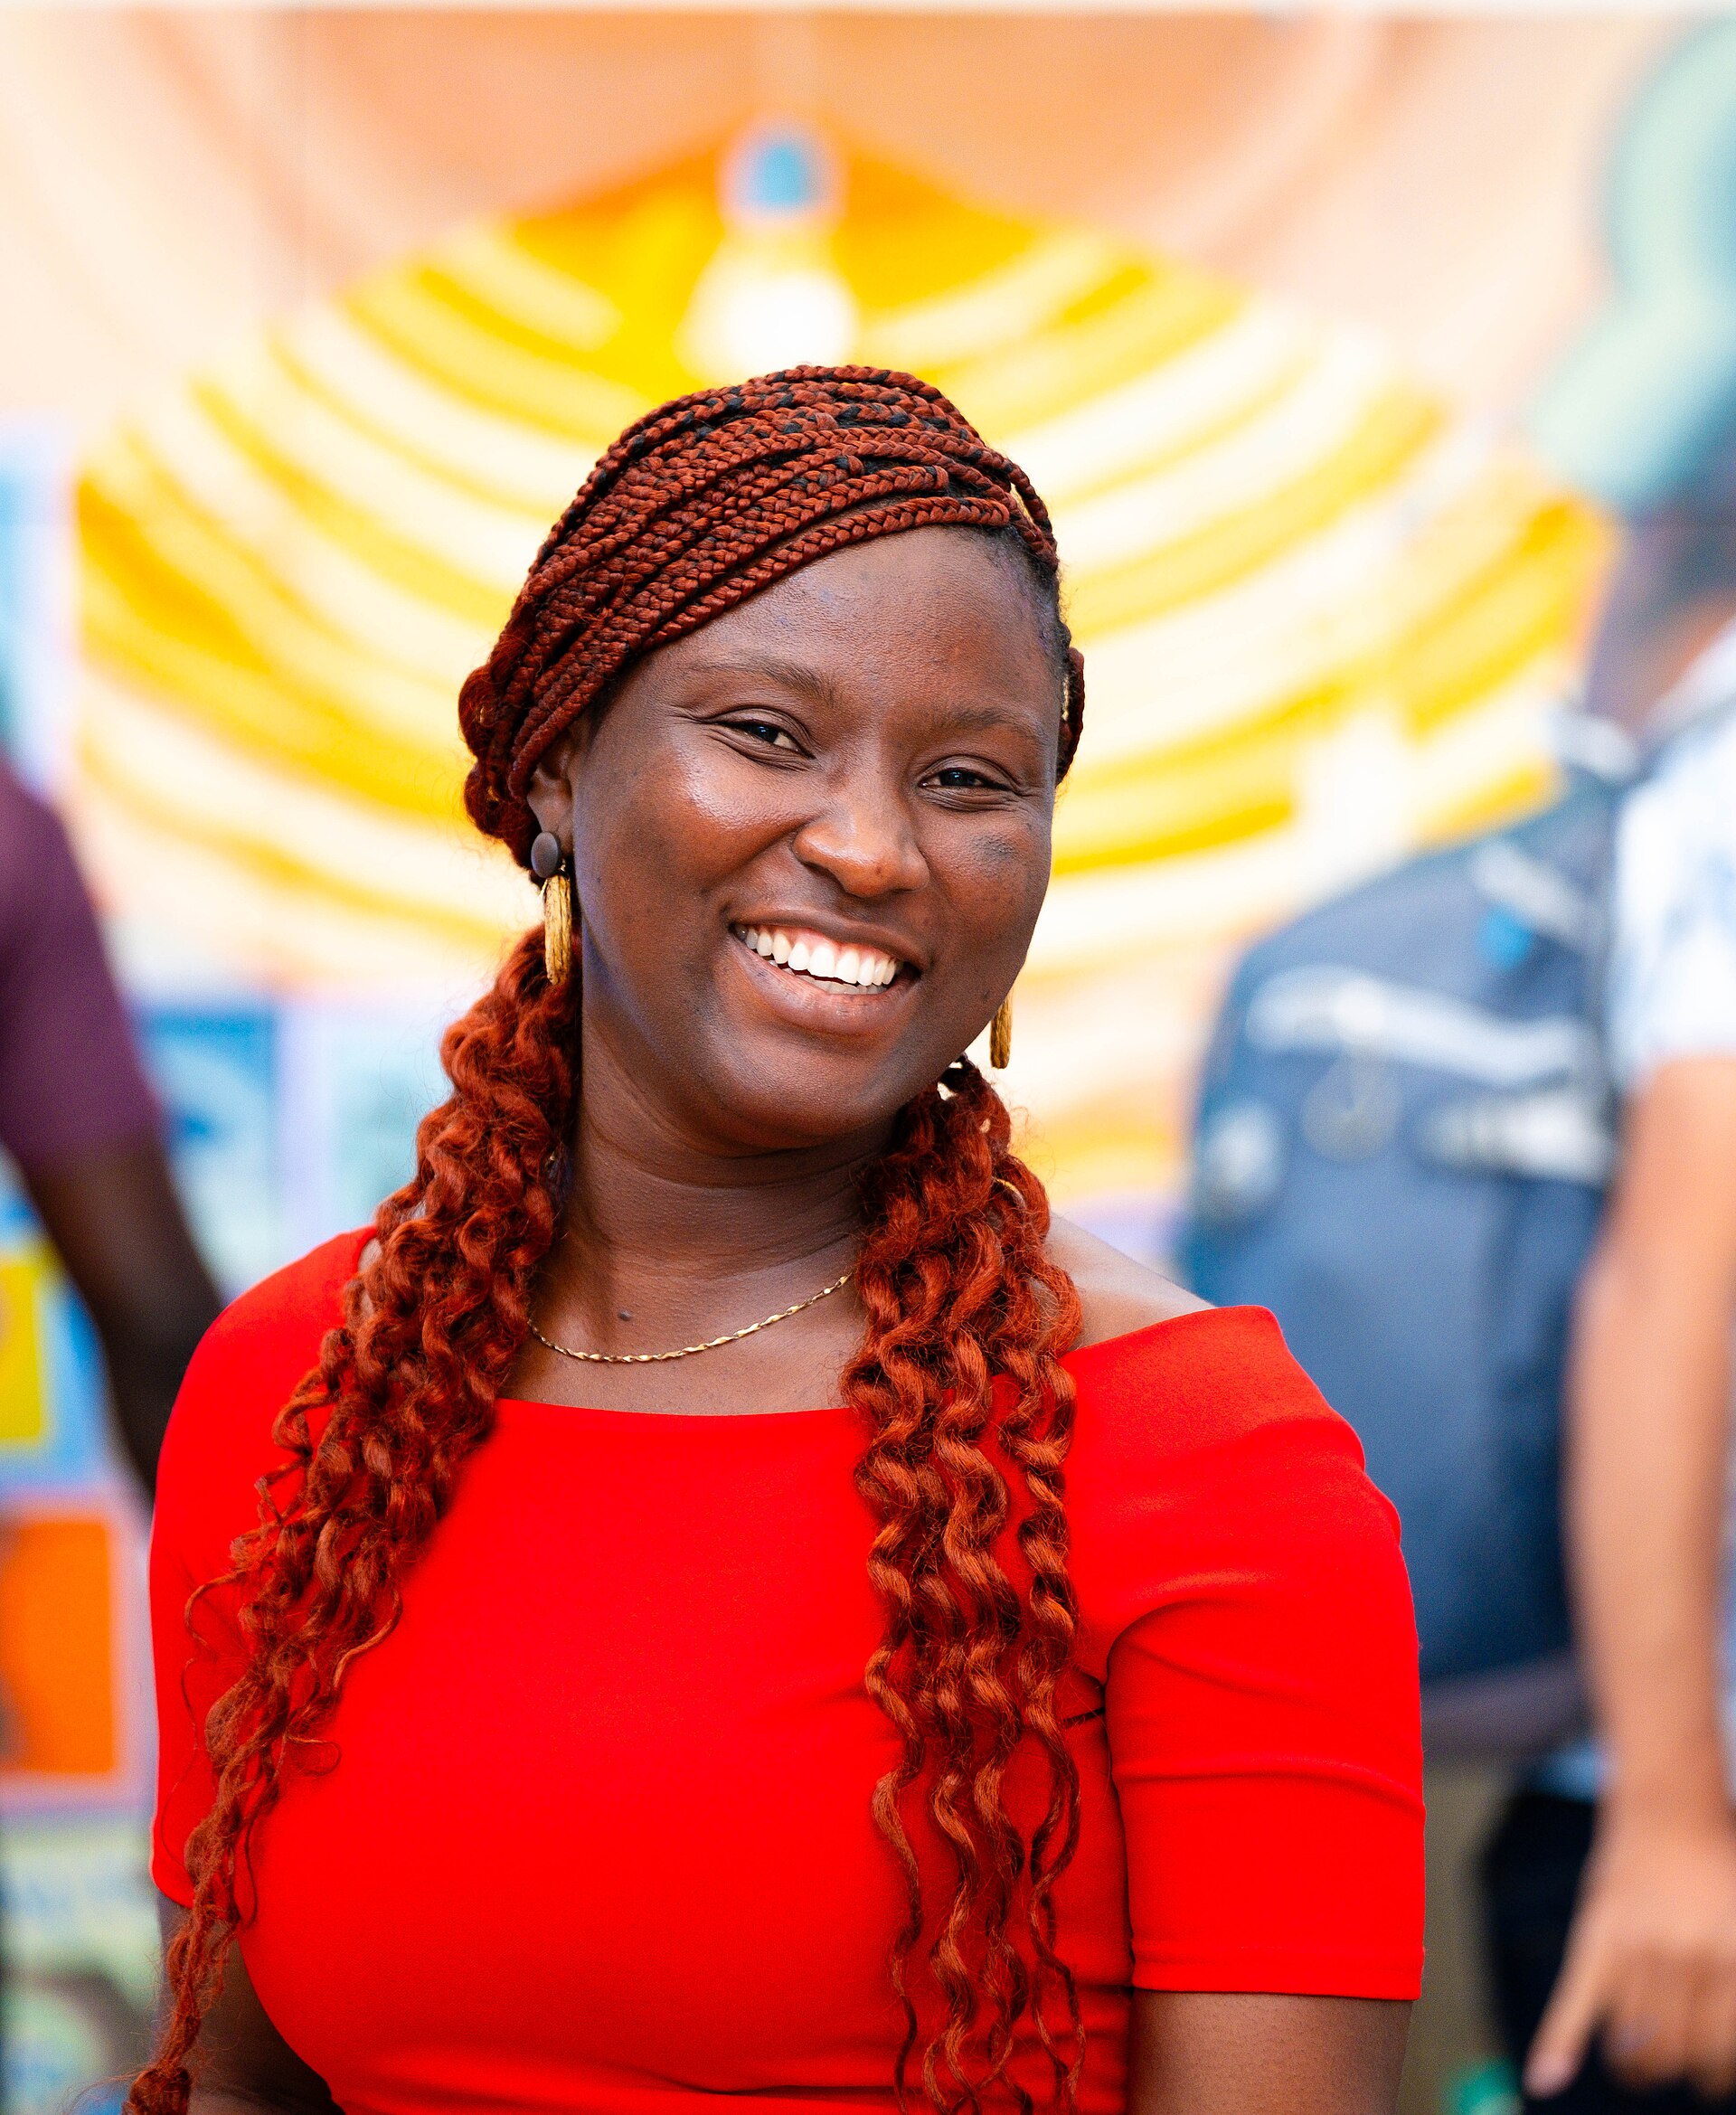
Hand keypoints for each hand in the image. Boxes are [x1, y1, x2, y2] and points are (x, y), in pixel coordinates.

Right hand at [1526, 1810, 1735, 2099]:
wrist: (1668, 1803)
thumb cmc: (1715, 1867)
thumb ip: (1729, 1983)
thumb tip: (1718, 2059)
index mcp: (1731, 1954)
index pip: (1721, 2048)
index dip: (1716, 2072)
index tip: (1711, 2076)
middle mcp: (1684, 1954)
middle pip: (1674, 2048)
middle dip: (1674, 2068)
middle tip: (1674, 2066)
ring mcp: (1635, 1945)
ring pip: (1630, 2036)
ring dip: (1632, 2064)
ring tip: (1635, 2065)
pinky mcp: (1595, 1934)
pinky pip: (1574, 1999)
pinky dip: (1556, 2040)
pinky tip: (1544, 2078)